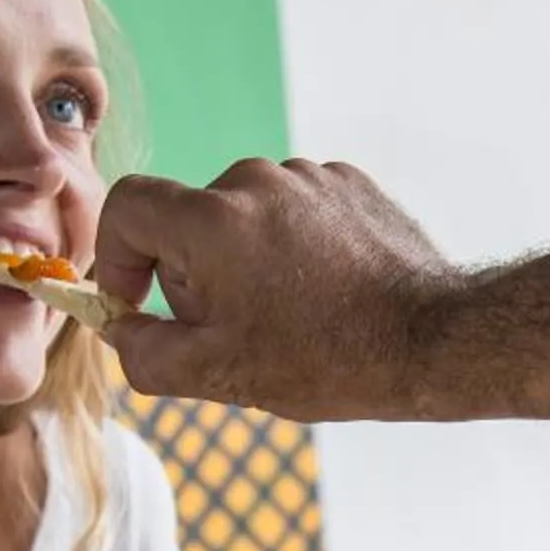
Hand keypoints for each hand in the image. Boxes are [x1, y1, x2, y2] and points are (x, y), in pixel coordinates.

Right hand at [89, 159, 462, 420]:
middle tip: (237, 329)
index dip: (117, 254)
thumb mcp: (219, 374)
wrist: (432, 340)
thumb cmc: (326, 359)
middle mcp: (255, 181)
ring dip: (248, 261)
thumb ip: (144, 351)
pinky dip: (295, 247)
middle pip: (189, 219)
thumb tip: (119, 327)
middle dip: (195, 273)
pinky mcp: (348, 183)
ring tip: (292, 315)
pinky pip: (295, 211)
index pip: (128, 205)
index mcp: (211, 220)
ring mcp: (308, 176)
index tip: (137, 298)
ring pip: (244, 217)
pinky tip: (326, 293)